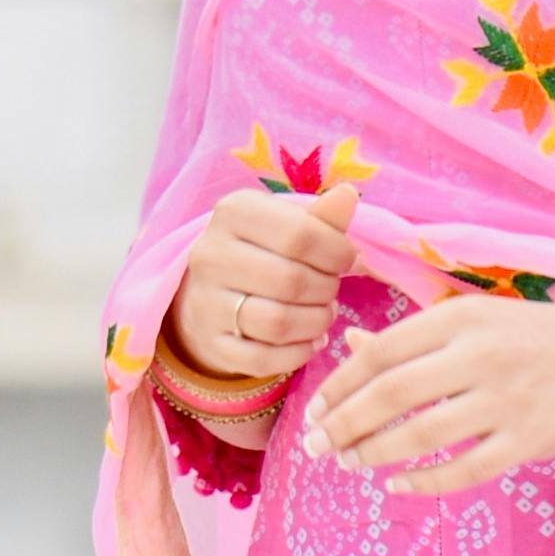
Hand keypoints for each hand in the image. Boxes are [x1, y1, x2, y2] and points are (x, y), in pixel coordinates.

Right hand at [167, 181, 357, 380]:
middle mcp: (210, 255)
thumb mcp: (287, 223)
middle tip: (332, 288)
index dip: (337, 252)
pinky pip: (263, 360)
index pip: (299, 235)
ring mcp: (205, 303)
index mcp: (233, 212)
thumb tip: (349, 195)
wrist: (210, 292)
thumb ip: (321, 216)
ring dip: (316, 323)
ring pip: (278, 324)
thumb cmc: (263, 249)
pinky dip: (298, 354)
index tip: (348, 259)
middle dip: (326, 289)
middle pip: (291, 281)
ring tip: (324, 313)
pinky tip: (309, 340)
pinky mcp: (211, 343)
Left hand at [310, 292, 554, 493]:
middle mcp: (481, 356)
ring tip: (349, 463)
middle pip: (393, 394)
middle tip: (316, 446)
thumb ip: (412, 337)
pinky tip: (396, 486)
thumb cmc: (531, 337)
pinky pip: (465, 470)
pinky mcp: (528, 442)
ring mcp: (506, 401)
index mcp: (461, 318)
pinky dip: (425, 482)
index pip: (382, 351)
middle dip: (344, 423)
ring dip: (375, 453)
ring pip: (423, 436)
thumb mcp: (473, 320)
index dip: (339, 384)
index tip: (314, 410)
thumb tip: (347, 346)